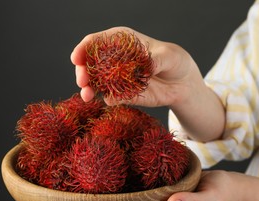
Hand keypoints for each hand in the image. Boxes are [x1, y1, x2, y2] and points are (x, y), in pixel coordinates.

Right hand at [70, 26, 204, 107]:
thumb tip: (146, 66)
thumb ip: (156, 60)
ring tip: (88, 96)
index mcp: (121, 41)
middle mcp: (114, 59)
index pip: (96, 41)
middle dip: (83, 71)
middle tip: (82, 82)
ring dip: (89, 89)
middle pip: (90, 63)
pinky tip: (110, 101)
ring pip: (96, 82)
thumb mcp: (168, 57)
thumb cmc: (174, 61)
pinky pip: (112, 97)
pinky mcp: (123, 94)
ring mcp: (117, 77)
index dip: (84, 49)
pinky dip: (109, 99)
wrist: (182, 83)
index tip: (76, 58)